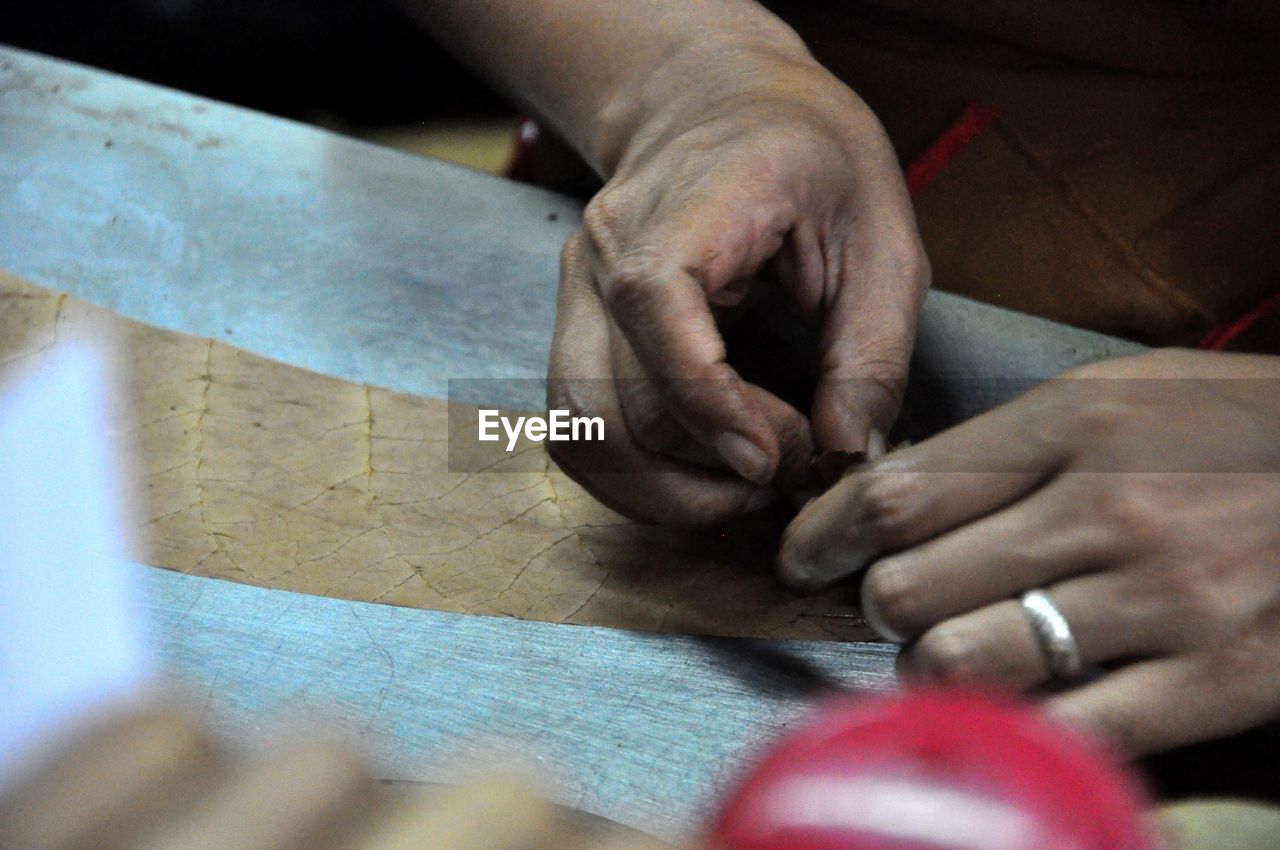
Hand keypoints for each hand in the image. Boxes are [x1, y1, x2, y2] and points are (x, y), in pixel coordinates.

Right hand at [548, 51, 927, 524]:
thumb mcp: (879, 236)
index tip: (774, 463)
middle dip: (709, 463)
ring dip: (659, 491)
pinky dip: (633, 476)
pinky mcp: (576, 330)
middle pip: (618, 397)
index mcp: (683, 206)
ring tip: (743, 491)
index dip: (708, 402)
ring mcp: (578, 294)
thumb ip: (870, 351)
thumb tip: (847, 453)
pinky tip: (698, 478)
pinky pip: (579, 429)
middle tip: (794, 470)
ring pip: (581, 430)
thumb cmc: (808, 158)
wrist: (719, 105)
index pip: (656, 308)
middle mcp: (604, 253)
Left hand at [778, 349, 1279, 754]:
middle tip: (893, 609)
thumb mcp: (1128, 394)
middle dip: (878, 609)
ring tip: (950, 657)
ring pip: (962, 660)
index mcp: (1075, 424)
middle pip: (910, 585)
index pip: (899, 492)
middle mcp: (1106, 508)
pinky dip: (1016, 728)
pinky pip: (1062, 727)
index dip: (825, 533)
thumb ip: (1013, 438)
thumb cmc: (1246, 431)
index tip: (804, 556)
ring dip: (931, 671)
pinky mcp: (1214, 680)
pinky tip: (1016, 709)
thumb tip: (901, 489)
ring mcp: (1161, 599)